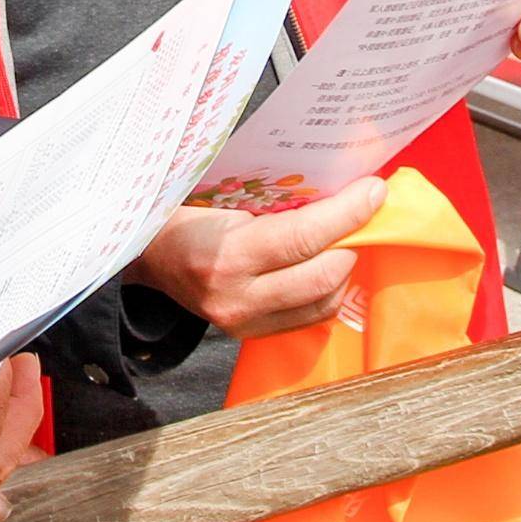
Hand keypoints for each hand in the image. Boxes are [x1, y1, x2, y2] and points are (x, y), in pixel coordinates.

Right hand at [130, 175, 387, 336]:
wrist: (147, 256)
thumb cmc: (185, 215)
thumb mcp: (223, 197)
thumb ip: (278, 200)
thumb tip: (340, 186)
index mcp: (225, 254)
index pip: (303, 237)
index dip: (347, 213)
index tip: (374, 190)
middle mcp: (235, 297)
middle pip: (322, 277)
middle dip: (353, 242)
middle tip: (362, 213)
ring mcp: (242, 323)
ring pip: (322, 303)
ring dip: (344, 269)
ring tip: (343, 240)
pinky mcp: (249, 335)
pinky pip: (308, 317)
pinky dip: (327, 290)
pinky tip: (324, 265)